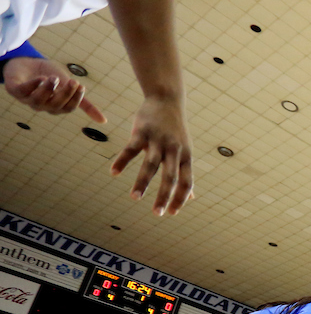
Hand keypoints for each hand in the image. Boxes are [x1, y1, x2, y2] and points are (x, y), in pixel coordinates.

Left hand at [4, 58, 106, 121]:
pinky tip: (41, 78)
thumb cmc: (49, 76)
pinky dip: (33, 85)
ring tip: (54, 78)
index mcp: (55, 107)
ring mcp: (27, 99)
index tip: (80, 85)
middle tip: (72, 80)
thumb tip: (104, 121)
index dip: (75, 98)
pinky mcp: (14, 90)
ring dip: (47, 90)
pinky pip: (23, 91)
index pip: (68, 108)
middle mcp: (42, 106)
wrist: (26, 63)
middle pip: (55, 105)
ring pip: (39, 101)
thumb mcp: (68, 87)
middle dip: (64, 94)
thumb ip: (84, 104)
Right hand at [110, 94, 192, 215]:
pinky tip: (114, 172)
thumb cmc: (176, 131)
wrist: (166, 100)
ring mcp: (158, 141)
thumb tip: (192, 197)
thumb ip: (185, 174)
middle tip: (157, 214)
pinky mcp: (142, 131)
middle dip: (164, 196)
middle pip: (170, 177)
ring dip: (142, 183)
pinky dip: (122, 161)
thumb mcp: (185, 152)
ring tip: (135, 198)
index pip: (186, 182)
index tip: (171, 213)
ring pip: (151, 165)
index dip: (180, 198)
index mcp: (186, 157)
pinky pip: (131, 149)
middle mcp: (174, 150)